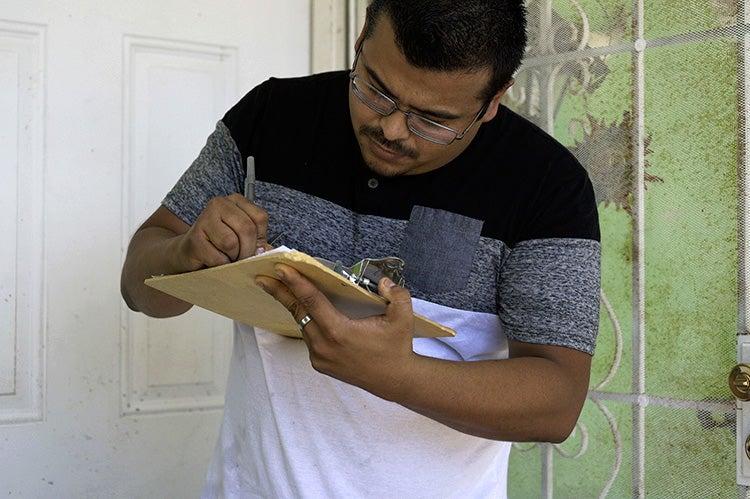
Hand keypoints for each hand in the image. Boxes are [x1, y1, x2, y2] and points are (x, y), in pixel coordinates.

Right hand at [175, 194, 269, 270]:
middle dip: (248, 251)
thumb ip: (258, 242)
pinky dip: (220, 264)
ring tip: (226, 257)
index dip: (260, 238)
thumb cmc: (219, 245)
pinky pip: (217, 256)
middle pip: (247, 229)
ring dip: (232, 257)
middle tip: (241, 259)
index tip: (253, 248)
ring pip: (231, 243)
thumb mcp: (243, 239)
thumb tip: (267, 251)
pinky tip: (214, 260)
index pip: (260, 217)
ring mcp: (204, 218)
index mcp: (235, 201)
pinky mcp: (194, 237)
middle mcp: (219, 204)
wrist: (188, 253)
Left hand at [255, 264, 416, 400]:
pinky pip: (310, 338)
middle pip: (298, 312)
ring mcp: (320, 357)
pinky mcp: (320, 365)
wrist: (396, 380)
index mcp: (339, 331)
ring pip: (303, 325)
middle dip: (280, 292)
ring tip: (286, 289)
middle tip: (263, 277)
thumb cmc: (397, 347)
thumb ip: (395, 294)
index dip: (295, 283)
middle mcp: (324, 345)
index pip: (311, 301)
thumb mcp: (403, 317)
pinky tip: (310, 313)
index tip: (280, 269)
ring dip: (297, 307)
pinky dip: (309, 323)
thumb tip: (383, 281)